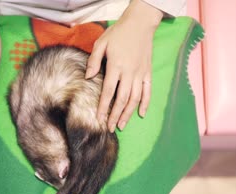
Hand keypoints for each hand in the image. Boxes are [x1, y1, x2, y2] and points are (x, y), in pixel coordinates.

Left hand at [85, 0, 162, 131]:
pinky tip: (141, 114)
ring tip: (121, 125)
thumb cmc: (118, 33)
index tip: (99, 119)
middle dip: (115, 115)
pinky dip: (145, 103)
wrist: (140, 23)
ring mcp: (140, 73)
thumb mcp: (101, 43)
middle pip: (122, 99)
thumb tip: (88, 77)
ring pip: (135, 98)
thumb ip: (93, 60)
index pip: (108, 91)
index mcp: (116, 66)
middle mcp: (129, 72)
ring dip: (128, 113)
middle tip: (109, 128)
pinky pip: (148, 91)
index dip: (103, 107)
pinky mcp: (148, 72)